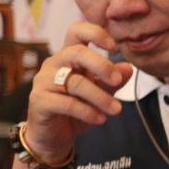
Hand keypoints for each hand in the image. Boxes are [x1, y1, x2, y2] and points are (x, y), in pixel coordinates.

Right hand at [25, 21, 129, 163]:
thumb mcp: (100, 94)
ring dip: (100, 97)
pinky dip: (88, 111)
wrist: (54, 136)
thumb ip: (112, 81)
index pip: (76, 32)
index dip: (95, 32)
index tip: (113, 46)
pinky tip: (100, 120)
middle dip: (102, 65)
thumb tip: (128, 68)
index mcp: (69, 57)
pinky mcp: (39, 100)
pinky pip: (67, 103)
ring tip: (116, 110)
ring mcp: (44, 81)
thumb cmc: (77, 110)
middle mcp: (54, 64)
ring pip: (75, 82)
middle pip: (77, 52)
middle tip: (117, 81)